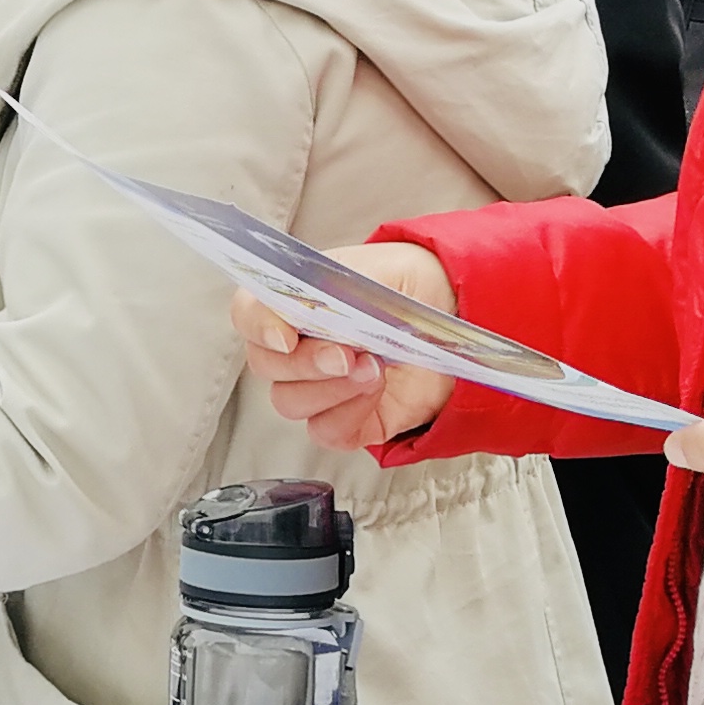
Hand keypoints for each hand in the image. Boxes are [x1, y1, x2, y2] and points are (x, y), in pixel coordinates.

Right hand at [231, 243, 455, 456]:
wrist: (455, 313)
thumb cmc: (407, 285)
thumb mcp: (370, 272)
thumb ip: (330, 291)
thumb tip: (304, 314)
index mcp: (292, 301)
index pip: (248, 314)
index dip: (258, 327)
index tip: (285, 336)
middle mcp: (298, 345)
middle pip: (266, 366)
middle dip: (305, 364)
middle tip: (345, 354)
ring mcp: (320, 386)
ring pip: (290, 403)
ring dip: (331, 389)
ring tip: (373, 367)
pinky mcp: (348, 419)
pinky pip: (326, 432)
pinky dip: (349, 414)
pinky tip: (376, 390)